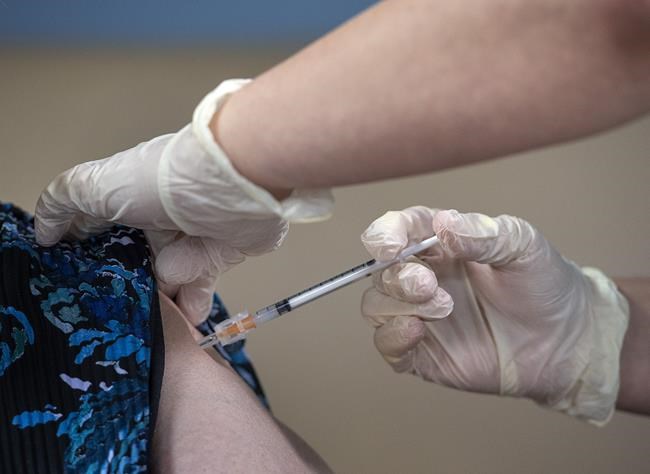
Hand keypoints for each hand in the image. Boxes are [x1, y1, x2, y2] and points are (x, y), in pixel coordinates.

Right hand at [35, 79, 332, 324]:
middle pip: (132, 265)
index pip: (98, 231)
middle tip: (115, 315)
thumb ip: (67, 201)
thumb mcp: (100, 184)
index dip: (84, 254)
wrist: (238, 185)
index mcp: (127, 200)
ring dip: (158, 304)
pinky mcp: (216, 257)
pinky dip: (192, 305)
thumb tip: (44, 231)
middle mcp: (156, 221)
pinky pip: (198, 289)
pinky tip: (187, 318)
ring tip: (154, 323)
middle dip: (123, 288)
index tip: (73, 283)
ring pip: (163, 283)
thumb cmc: (168, 182)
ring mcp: (187, 241)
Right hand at [361, 206, 628, 424]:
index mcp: (441, 243)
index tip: (390, 245)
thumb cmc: (545, 285)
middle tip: (428, 285)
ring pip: (376, 306)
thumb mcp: (523, 246)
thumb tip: (442, 225)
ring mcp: (420, 315)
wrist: (567, 342)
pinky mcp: (422, 352)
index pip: (399, 230)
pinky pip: (388, 346)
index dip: (385, 234)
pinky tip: (416, 332)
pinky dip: (392, 338)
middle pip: (382, 271)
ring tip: (444, 309)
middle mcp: (424, 276)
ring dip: (399, 306)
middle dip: (398, 276)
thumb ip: (483, 233)